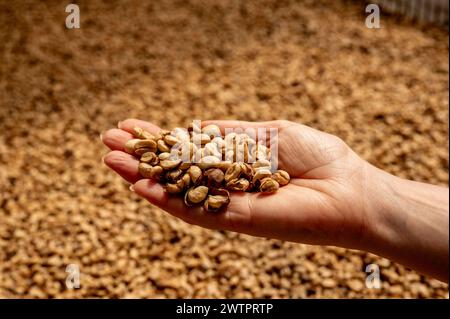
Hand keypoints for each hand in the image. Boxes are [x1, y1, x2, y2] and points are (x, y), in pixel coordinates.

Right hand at [101, 119, 373, 249]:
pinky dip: (168, 199)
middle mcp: (226, 186)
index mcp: (234, 164)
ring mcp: (228, 205)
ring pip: (179, 192)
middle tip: (109, 141)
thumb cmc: (319, 158)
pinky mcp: (237, 221)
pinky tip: (141, 186)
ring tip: (112, 159)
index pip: (189, 152)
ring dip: (144, 177)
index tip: (133, 126)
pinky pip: (197, 210)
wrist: (351, 191)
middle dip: (143, 157)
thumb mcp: (269, 134)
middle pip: (177, 172)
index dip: (161, 140)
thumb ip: (232, 136)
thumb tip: (196, 128)